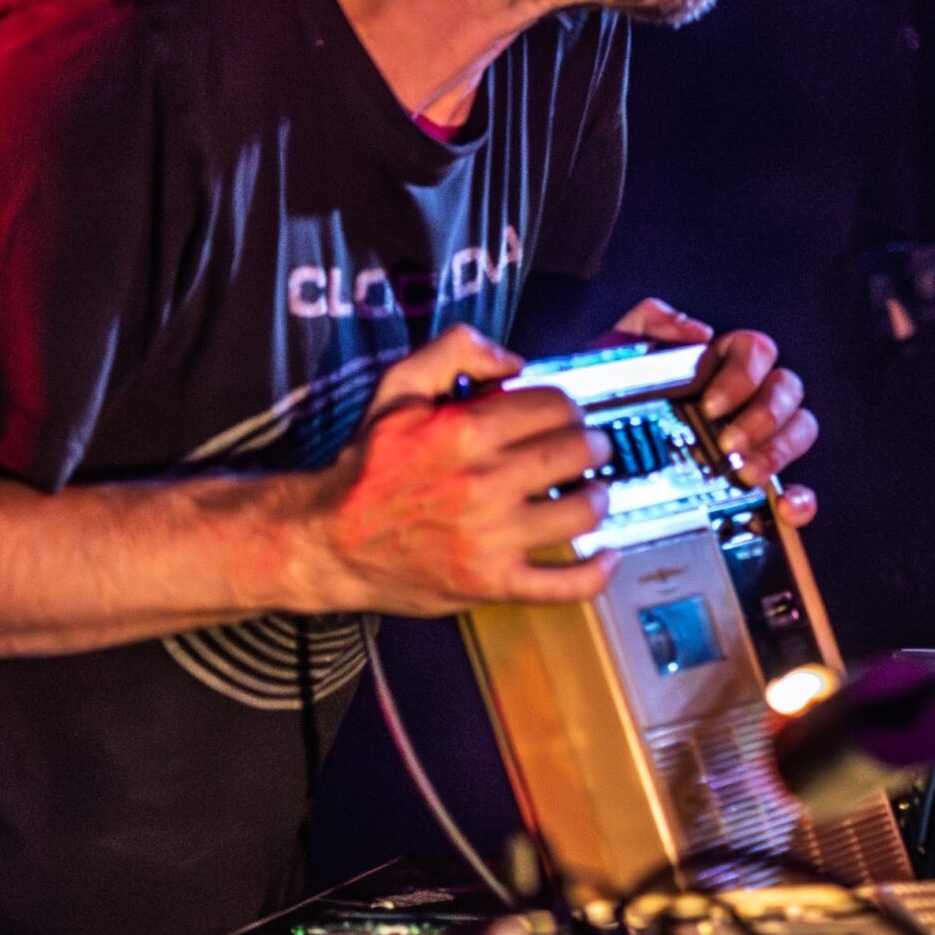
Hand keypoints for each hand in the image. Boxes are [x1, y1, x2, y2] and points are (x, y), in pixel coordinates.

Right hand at [307, 326, 614, 615]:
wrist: (328, 541)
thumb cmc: (367, 467)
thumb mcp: (396, 389)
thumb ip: (453, 350)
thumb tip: (515, 361)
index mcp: (465, 432)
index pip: (552, 405)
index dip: (567, 405)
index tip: (564, 414)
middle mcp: (484, 484)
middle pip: (576, 452)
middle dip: (593, 443)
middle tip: (589, 447)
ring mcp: (491, 538)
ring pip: (581, 512)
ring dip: (599, 497)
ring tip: (593, 491)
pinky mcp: (492, 583)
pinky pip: (562, 584)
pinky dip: (595, 572)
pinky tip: (606, 555)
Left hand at [612, 298, 819, 525]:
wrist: (586, 459)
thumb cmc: (605, 401)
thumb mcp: (616, 352)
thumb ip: (649, 322)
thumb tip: (699, 331)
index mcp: (721, 362)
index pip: (758, 351)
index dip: (744, 375)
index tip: (711, 405)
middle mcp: (749, 397)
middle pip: (787, 389)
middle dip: (764, 416)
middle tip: (727, 444)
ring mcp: (759, 441)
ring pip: (800, 430)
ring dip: (780, 450)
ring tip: (745, 474)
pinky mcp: (760, 486)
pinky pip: (799, 489)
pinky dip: (801, 499)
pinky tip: (786, 509)